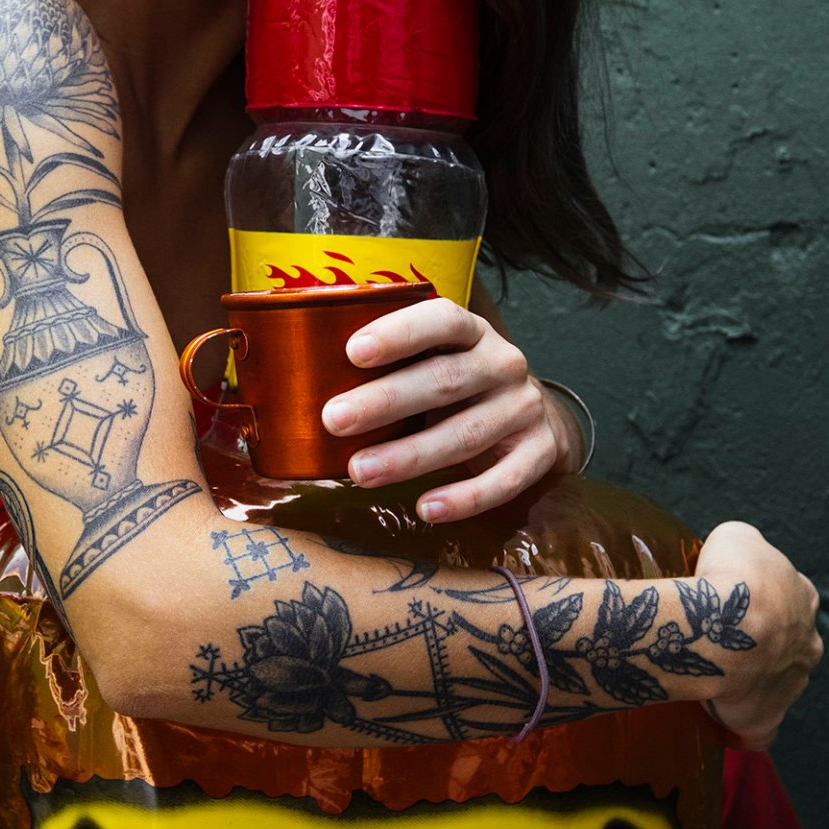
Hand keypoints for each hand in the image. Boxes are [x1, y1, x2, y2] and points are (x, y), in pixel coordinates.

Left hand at [320, 297, 582, 522]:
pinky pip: (505, 480)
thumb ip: (385, 364)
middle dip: (385, 400)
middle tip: (333, 419)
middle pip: (445, 380)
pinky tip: (427, 509)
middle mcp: (503, 363)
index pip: (442, 320)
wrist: (533, 421)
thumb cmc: (455, 389)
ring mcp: (524, 408)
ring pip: (466, 434)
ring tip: (360, 472)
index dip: (400, 332)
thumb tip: (290, 378)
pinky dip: (466, 497)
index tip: (352, 351)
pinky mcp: (539, 452)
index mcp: (471, 332)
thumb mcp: (431, 362)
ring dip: (410, 456)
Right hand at [695, 521, 823, 749]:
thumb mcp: (737, 537)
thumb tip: (737, 554)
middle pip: (791, 645)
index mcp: (803, 598)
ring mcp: (792, 683)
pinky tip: (727, 722)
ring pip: (777, 684)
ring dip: (754, 682)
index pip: (793, 597)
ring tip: (715, 675)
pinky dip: (748, 727)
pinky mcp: (768, 716)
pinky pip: (760, 728)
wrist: (729, 629)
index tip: (740, 599)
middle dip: (767, 644)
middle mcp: (808, 644)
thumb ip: (744, 547)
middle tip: (727, 639)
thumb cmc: (734, 578)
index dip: (767, 597)